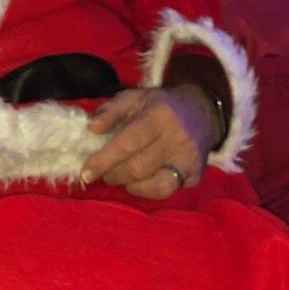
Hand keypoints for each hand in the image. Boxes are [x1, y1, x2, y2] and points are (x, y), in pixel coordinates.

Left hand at [81, 84, 217, 198]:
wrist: (202, 111)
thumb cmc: (160, 105)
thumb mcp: (134, 98)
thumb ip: (110, 111)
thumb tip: (91, 128)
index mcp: (160, 115)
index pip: (128, 142)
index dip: (104, 159)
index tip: (86, 171)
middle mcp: (177, 139)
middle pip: (138, 167)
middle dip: (113, 174)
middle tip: (103, 171)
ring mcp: (189, 160)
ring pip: (154, 185)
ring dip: (128, 184)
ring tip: (119, 175)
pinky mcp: (195, 175)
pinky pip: (166, 191)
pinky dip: (145, 190)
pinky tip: (138, 182)